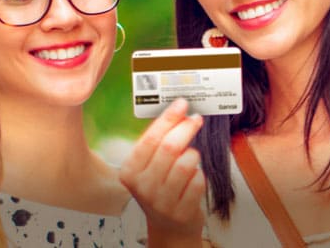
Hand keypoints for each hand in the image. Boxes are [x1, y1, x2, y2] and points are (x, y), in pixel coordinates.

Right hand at [119, 99, 207, 244]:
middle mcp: (143, 187)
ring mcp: (162, 201)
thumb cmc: (160, 189)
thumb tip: (178, 111)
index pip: (150, 138)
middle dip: (186, 128)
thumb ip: (158, 141)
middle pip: (170, 147)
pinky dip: (199, 174)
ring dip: (193, 155)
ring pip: (187, 162)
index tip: (182, 104)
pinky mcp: (182, 210)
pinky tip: (192, 178)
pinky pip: (198, 179)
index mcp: (130, 171)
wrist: (169, 224)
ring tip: (190, 158)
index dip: (168, 118)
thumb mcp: (149, 166)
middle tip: (195, 120)